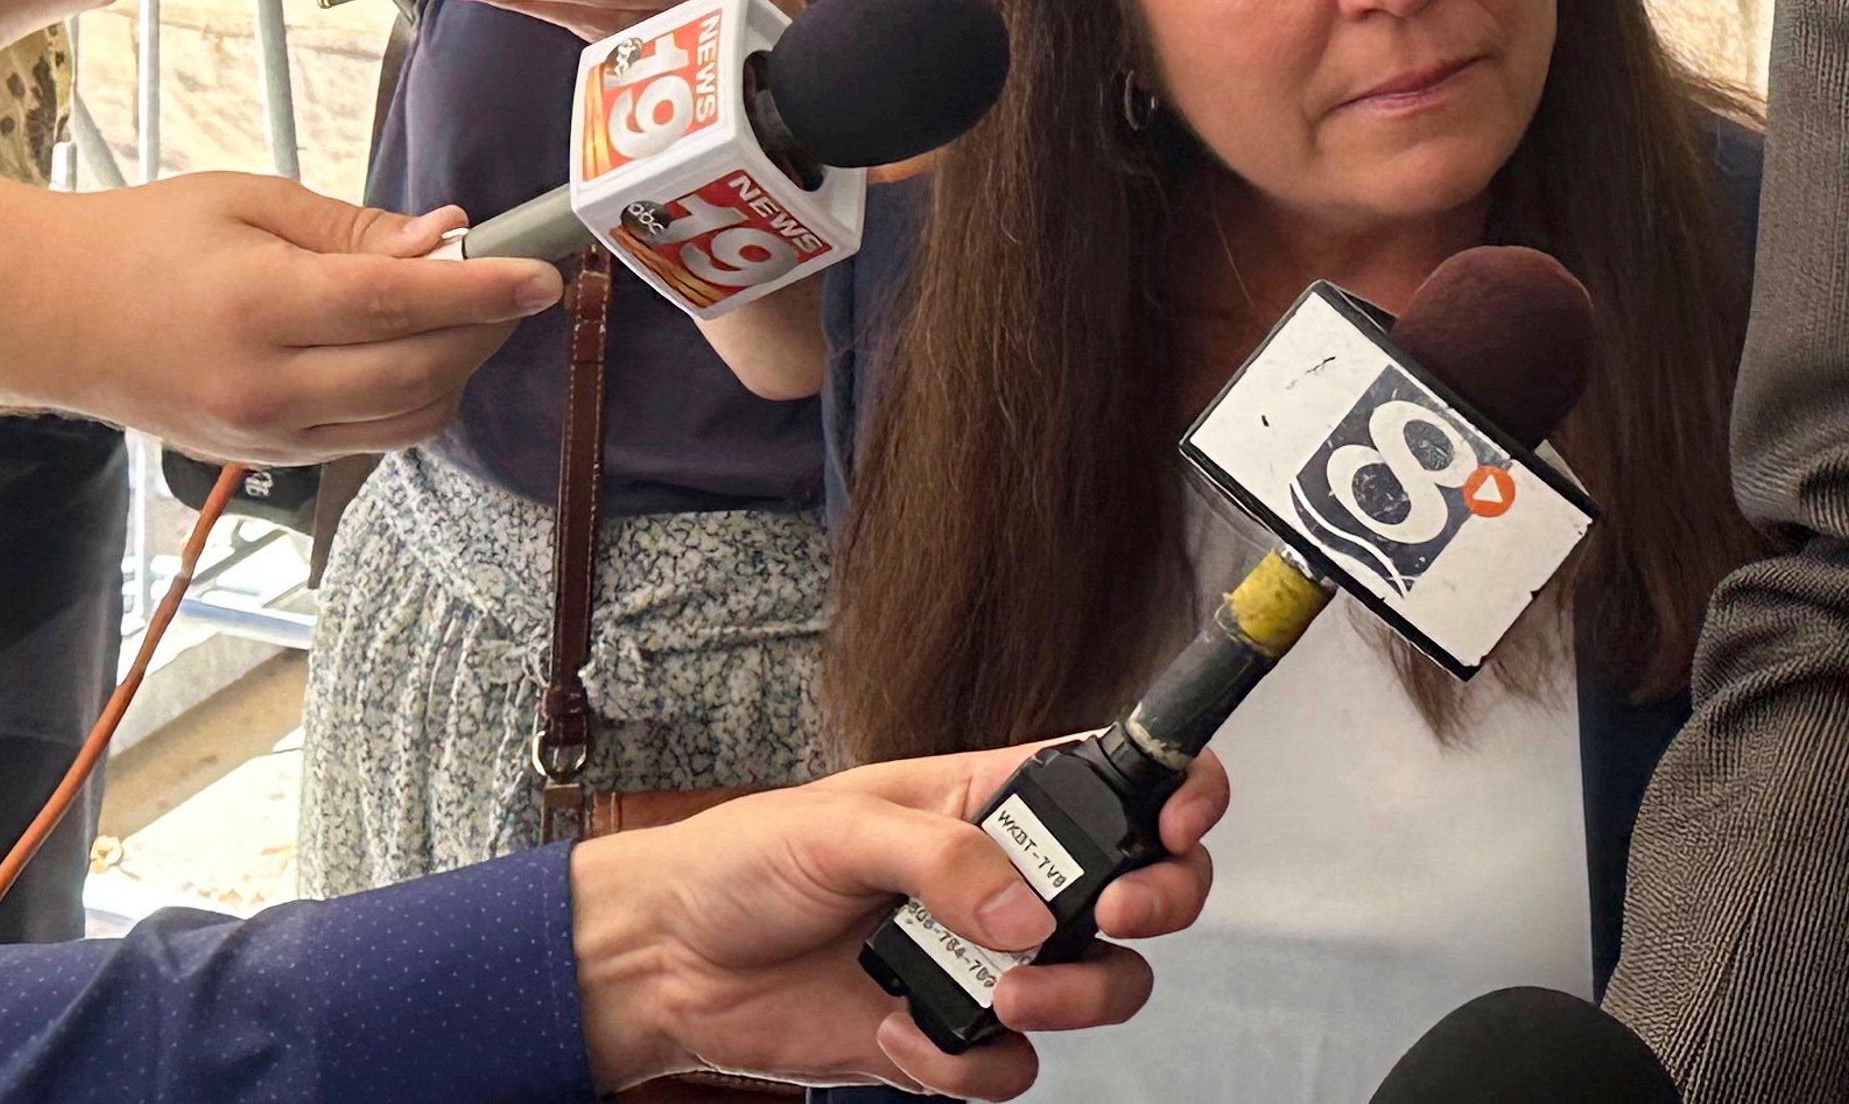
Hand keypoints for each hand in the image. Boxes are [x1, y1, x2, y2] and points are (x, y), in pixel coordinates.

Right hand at [0, 165, 547, 459]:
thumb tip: (448, 239)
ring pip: (407, 419)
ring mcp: (265, 435)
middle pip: (417, 373)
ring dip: (457, 369)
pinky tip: (414, 350)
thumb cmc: (146, 240)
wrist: (48, 315)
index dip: (481, 291)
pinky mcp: (267, 459)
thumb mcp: (251, 202)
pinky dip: (414, 399)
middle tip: (511, 281)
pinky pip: (372, 440)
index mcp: (257, 307)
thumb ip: (356, 229)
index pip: (396, 304)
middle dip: (484, 329)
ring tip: (462, 312)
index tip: (541, 274)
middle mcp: (263, 386)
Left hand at [569, 742, 1230, 1095]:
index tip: (1181, 821)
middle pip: (1147, 888)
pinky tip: (902, 1030)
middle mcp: (1013, 881)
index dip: (1181, 790)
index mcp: (1000, 799)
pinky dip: (971, 1064)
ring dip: (1076, 994)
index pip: (1123, 779)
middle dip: (1160, 901)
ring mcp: (989, 962)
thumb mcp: (842, 826)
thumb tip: (1025, 911)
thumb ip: (944, 857)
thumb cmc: (745, 862)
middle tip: (1114, 912)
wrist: (667, 964)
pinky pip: (1011, 1068)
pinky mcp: (952, 1037)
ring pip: (1102, 985)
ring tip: (1003, 992)